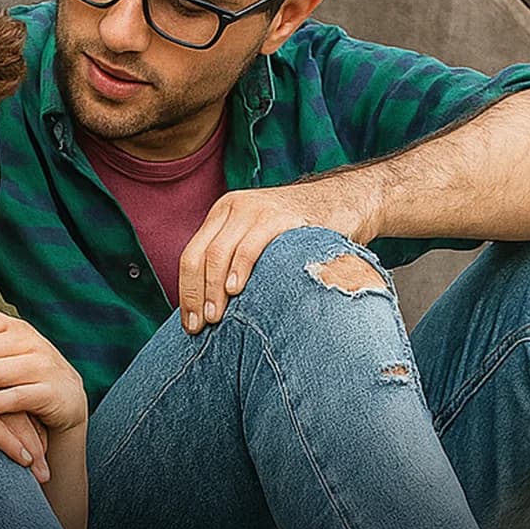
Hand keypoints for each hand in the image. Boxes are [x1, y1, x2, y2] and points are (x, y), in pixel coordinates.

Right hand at [0, 347, 49, 478]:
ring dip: (34, 450)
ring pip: (19, 424)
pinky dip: (16, 450)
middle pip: (24, 407)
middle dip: (39, 436)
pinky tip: (26, 464)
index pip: (16, 393)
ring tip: (44, 474)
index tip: (40, 437)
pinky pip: (0, 434)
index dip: (29, 417)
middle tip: (50, 457)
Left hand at [178, 180, 371, 333]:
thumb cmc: (300, 234)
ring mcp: (255, 209)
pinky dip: (238, 270)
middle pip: (199, 257)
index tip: (189, 324)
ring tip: (215, 317)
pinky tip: (235, 291)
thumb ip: (234, 260)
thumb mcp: (260, 239)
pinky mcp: (279, 216)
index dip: (186, 292)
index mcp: (222, 214)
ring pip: (218, 253)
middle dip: (195, 295)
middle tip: (200, 326)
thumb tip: (212, 309)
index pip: (191, 256)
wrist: (343, 202)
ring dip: (213, 290)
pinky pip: (249, 246)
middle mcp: (233, 207)